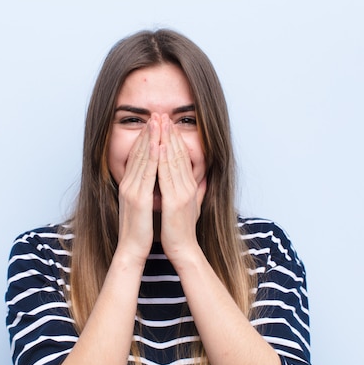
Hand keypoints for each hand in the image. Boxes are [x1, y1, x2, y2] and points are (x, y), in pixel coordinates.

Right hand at [116, 118, 160, 262]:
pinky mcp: (138, 197)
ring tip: (157, 120)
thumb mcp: (145, 207)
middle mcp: (129, 184)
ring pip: (142, 158)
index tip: (155, 124)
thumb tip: (157, 183)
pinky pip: (147, 172)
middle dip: (148, 132)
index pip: (139, 157)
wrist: (132, 250)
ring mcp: (132, 189)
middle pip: (139, 152)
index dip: (146, 139)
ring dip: (150, 138)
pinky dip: (151, 156)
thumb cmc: (141, 232)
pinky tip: (156, 143)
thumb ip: (150, 192)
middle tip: (156, 114)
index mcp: (131, 186)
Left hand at [157, 114, 206, 261]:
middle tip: (162, 115)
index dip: (175, 139)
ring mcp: (182, 193)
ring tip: (159, 123)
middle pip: (178, 154)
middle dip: (169, 133)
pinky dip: (162, 159)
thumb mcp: (193, 205)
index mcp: (190, 186)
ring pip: (173, 160)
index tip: (167, 124)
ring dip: (165, 140)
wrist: (183, 249)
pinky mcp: (175, 201)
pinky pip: (167, 175)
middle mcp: (188, 186)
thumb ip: (199, 189)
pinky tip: (158, 146)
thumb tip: (204, 176)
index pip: (183, 157)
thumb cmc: (182, 230)